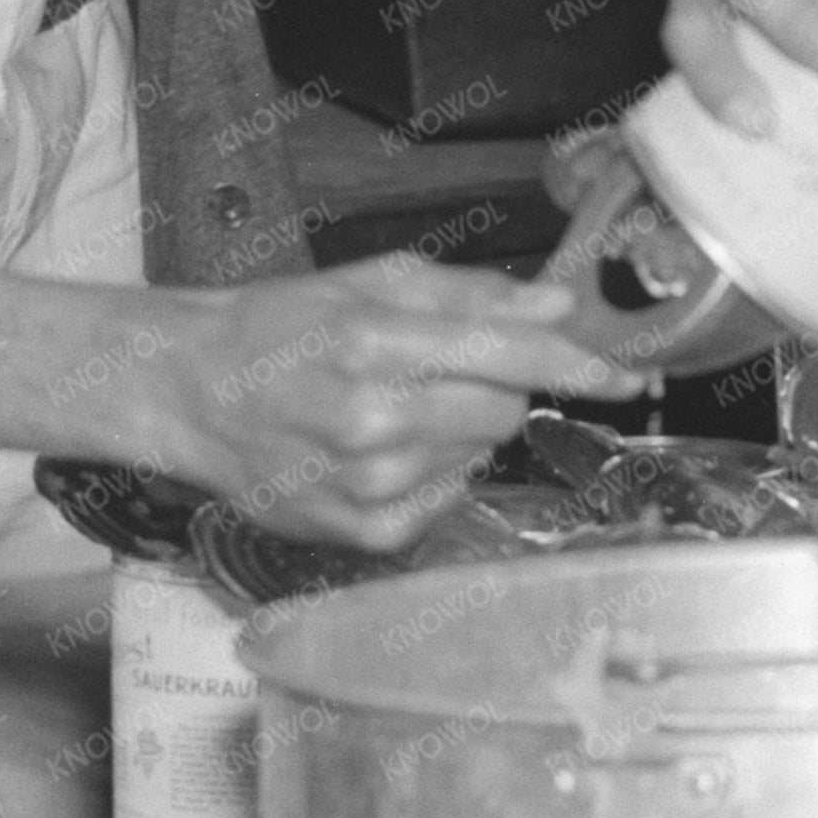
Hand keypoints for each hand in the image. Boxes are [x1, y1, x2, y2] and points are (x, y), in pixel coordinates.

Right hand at [139, 258, 649, 551]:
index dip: (580, 364)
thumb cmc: (279, 328)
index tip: (628, 377)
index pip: (510, 354)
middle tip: (436, 371)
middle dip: (494, 386)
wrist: (189, 394)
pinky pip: (447, 499)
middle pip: (505, 409)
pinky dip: (431, 473)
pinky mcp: (363, 532)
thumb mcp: (367, 284)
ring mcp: (368, 485)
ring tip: (390, 410)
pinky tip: (379, 452)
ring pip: (478, 455)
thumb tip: (557, 308)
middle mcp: (374, 420)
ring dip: (457, 430)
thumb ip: (469, 295)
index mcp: (374, 343)